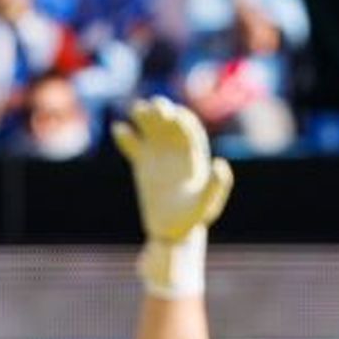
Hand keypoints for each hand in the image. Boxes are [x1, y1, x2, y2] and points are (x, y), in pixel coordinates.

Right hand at [113, 97, 232, 243]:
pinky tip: (118, 129)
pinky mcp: (142, 163)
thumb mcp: (206, 205)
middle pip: (169, 121)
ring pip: (150, 127)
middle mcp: (177, 149)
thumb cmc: (193, 219)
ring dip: (144, 115)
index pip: (189, 127)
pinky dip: (126, 136)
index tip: (173, 117)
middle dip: (163, 110)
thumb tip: (220, 163)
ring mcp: (159, 154)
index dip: (182, 118)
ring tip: (136, 110)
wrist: (173, 232)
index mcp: (195, 154)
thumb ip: (216, 186)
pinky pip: (133, 144)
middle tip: (153, 106)